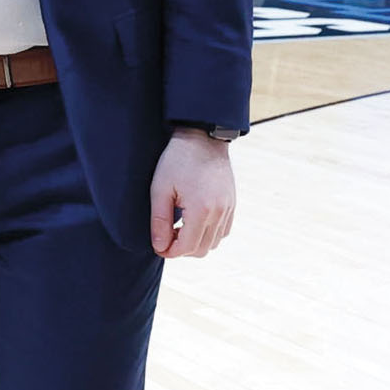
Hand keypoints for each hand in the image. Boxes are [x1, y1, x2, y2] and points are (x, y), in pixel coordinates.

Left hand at [149, 129, 236, 258]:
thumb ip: (159, 222)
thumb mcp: (160, 190)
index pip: (186, 248)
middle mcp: (219, 213)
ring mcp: (228, 209)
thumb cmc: (178, 161)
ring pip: (213, 244)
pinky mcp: (232, 204)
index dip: (169, 252)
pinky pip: (223, 231)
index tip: (157, 246)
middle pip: (201, 250)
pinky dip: (208, 234)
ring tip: (179, 228)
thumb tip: (159, 246)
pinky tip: (194, 222)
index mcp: (201, 210)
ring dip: (195, 243)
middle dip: (181, 249)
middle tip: (166, 236)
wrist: (202, 138)